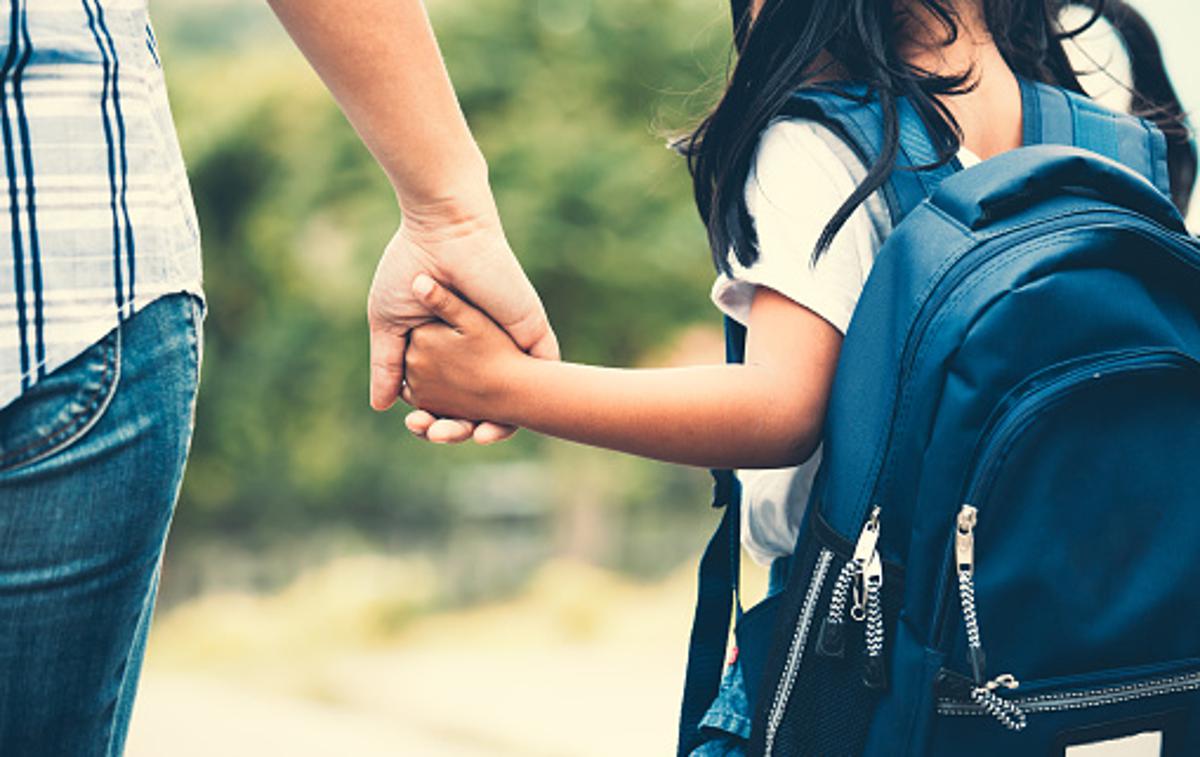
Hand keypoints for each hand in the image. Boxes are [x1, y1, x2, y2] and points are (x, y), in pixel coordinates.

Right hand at [367, 192, 558, 442]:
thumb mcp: (390, 324)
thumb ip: (388, 365)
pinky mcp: (533, 335)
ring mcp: (508, 345)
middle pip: (478, 406)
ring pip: (510, 402)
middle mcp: (481, 351)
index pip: (447, 398)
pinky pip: (541, 381)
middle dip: (459, 429)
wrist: (445, 233)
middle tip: (436, 435)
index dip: (434, 418)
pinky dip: (527, 409)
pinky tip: (503, 427)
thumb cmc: (410, 269)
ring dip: (492, 427)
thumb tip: (381, 407)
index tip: (417, 426)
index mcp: (449, 348)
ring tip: (470, 437)